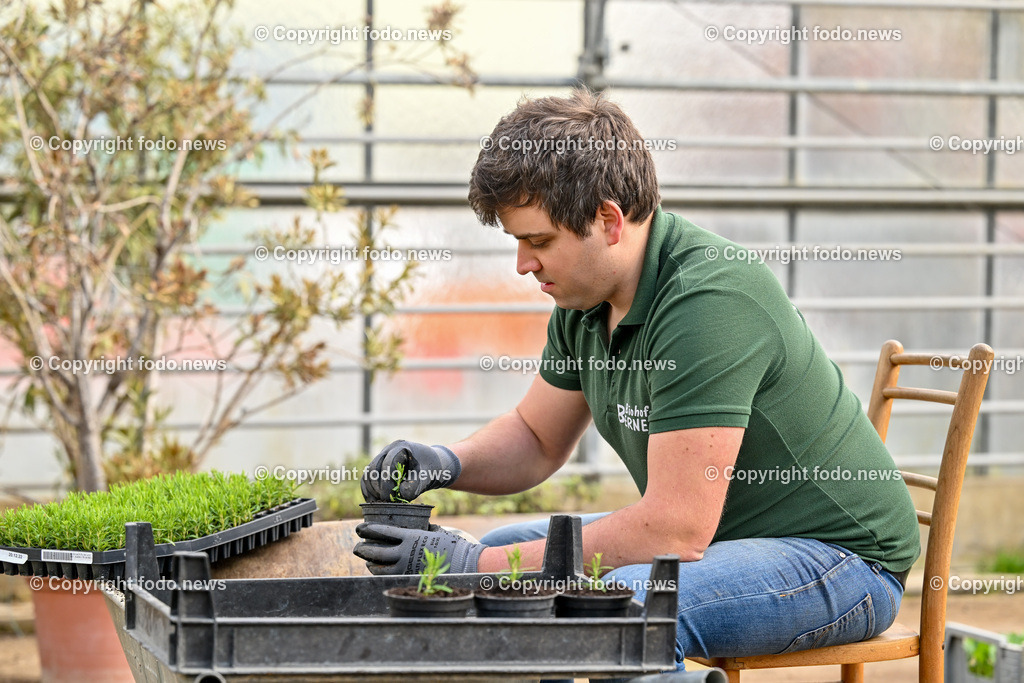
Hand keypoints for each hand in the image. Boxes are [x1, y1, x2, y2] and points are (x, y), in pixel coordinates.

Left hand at [354, 523, 483, 574]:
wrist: (462, 563)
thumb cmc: (449, 545)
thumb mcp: (434, 530)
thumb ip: (420, 528)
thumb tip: (415, 524)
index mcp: (410, 537)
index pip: (384, 532)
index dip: (369, 530)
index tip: (360, 528)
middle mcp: (405, 553)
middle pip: (376, 552)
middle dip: (363, 549)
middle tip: (357, 547)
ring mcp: (406, 567)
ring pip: (379, 567)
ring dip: (369, 563)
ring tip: (366, 560)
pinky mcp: (409, 578)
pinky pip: (388, 576)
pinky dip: (379, 573)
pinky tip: (376, 570)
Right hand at [360, 440, 461, 502]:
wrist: (433, 465)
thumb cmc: (431, 470)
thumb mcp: (425, 478)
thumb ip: (413, 486)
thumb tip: (399, 494)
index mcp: (401, 447)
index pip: (388, 464)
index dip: (386, 483)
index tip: (388, 498)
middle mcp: (389, 450)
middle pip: (374, 468)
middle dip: (377, 487)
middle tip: (384, 502)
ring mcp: (383, 457)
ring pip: (369, 473)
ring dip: (371, 489)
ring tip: (378, 503)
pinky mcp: (380, 466)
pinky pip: (369, 477)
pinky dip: (369, 489)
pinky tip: (373, 501)